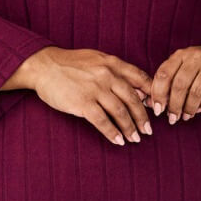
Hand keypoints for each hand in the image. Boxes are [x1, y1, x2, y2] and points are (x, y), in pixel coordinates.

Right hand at [23, 47, 155, 146]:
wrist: (44, 66)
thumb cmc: (70, 64)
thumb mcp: (97, 59)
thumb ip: (116, 71)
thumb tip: (137, 89)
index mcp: (113, 63)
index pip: (141, 78)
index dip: (151, 95)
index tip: (156, 108)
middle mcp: (107, 75)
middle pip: (133, 99)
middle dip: (142, 117)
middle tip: (148, 131)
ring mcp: (95, 89)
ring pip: (120, 112)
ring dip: (130, 128)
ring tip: (134, 138)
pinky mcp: (82, 103)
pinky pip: (102, 121)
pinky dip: (112, 133)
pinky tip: (118, 140)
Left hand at [146, 38, 200, 121]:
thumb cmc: (200, 67)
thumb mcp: (183, 67)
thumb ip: (168, 82)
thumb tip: (152, 105)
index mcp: (181, 54)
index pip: (164, 74)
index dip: (158, 95)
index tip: (158, 110)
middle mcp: (196, 57)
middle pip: (179, 86)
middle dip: (174, 106)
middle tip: (172, 118)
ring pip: (195, 93)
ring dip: (188, 109)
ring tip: (185, 116)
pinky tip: (200, 109)